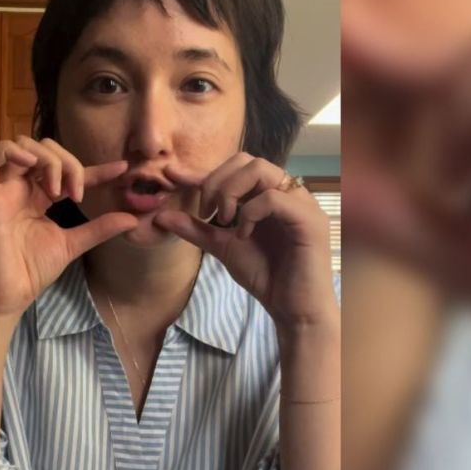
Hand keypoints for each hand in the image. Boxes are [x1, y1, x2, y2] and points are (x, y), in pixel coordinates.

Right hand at [0, 137, 138, 317]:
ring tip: (56, 189)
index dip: (95, 167)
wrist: (8, 298)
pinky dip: (7, 152)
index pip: (67, 170)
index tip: (122, 169)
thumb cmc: (31, 272)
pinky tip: (29, 165)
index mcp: (37, 197)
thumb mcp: (72, 245)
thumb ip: (99, 229)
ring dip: (44, 158)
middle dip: (66, 162)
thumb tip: (133, 219)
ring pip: (18, 146)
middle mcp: (19, 188)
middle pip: (42, 147)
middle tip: (75, 193)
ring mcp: (2, 191)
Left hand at [152, 153, 336, 332]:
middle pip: (248, 160)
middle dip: (218, 182)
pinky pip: (274, 198)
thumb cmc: (264, 275)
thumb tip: (160, 216)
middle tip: (208, 212)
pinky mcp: (310, 219)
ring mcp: (301, 203)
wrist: (292, 309)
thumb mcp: (222, 247)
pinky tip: (243, 235)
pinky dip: (250, 212)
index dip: (203, 171)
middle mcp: (288, 191)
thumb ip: (196, 229)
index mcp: (269, 193)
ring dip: (232, 192)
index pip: (235, 167)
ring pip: (261, 169)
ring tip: (224, 220)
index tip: (172, 176)